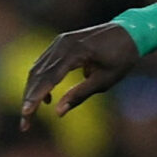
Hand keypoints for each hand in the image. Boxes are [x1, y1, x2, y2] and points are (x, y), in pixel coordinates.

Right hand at [19, 22, 141, 128]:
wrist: (130, 32)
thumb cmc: (122, 58)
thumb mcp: (105, 80)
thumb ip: (80, 95)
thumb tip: (58, 113)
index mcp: (76, 51)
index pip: (49, 78)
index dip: (36, 97)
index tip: (26, 115)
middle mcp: (63, 44)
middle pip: (38, 74)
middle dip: (30, 99)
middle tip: (25, 124)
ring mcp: (59, 41)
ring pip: (37, 69)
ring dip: (32, 92)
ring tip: (32, 114)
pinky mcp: (60, 43)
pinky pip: (44, 64)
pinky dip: (41, 81)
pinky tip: (47, 99)